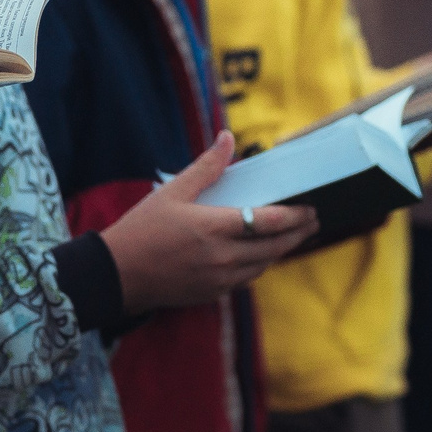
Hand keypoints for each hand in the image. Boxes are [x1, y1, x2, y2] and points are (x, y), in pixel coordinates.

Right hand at [98, 134, 315, 313]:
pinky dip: (260, 265)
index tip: (310, 207)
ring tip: (293, 237)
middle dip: (299, 233)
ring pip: (264, 265)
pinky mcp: (212, 293)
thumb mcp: (172, 192)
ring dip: (282, 251)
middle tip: (314, 222)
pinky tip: (261, 256)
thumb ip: (206, 167)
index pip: (270, 222)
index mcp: (214, 228)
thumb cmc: (142, 229)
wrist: (117, 275)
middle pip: (275, 247)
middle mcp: (223, 257)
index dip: (296, 215)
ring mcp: (219, 279)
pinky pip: (247, 279)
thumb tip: (228, 138)